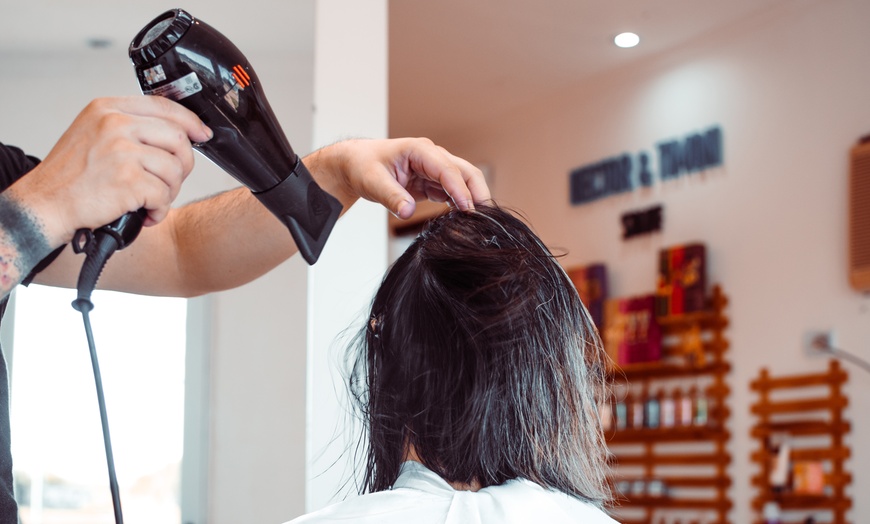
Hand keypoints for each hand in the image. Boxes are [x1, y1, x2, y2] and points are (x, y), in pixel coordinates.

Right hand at [6, 96, 211, 246]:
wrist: (44, 204)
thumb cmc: (70, 176)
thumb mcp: (94, 134)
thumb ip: (130, 127)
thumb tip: (178, 133)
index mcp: (107, 109)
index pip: (163, 106)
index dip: (190, 122)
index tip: (202, 134)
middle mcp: (114, 124)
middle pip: (178, 138)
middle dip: (183, 165)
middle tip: (170, 181)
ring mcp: (121, 151)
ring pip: (175, 169)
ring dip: (170, 191)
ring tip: (151, 200)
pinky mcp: (127, 180)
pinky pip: (164, 195)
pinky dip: (159, 210)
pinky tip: (145, 214)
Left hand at [307, 138, 490, 218]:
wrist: (356, 164)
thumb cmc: (363, 166)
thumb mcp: (372, 182)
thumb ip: (391, 197)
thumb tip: (406, 212)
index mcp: (420, 150)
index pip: (448, 170)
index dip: (460, 190)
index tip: (468, 210)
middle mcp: (433, 157)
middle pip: (466, 172)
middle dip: (479, 193)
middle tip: (486, 218)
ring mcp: (436, 169)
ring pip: (465, 183)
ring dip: (474, 200)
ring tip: (480, 223)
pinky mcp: (434, 182)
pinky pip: (454, 193)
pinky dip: (462, 206)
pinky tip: (465, 221)